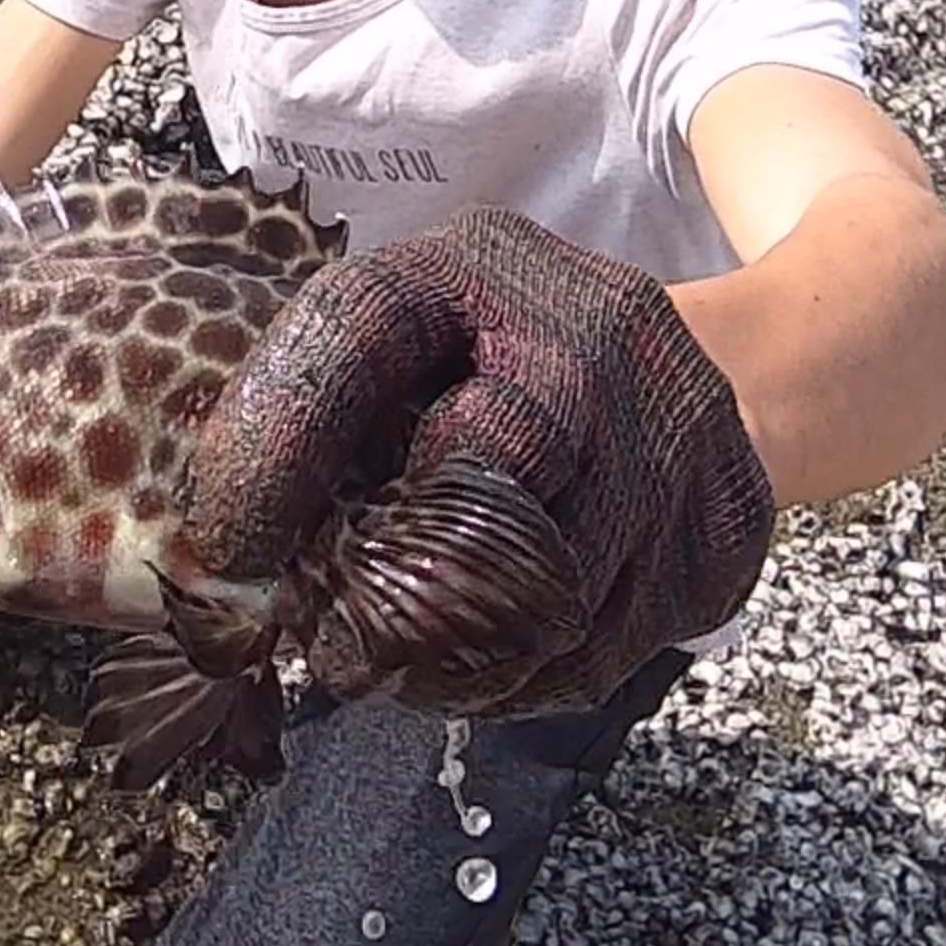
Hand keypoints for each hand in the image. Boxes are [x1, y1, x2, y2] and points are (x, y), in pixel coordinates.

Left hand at [167, 204, 776, 716]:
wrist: (718, 372)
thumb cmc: (509, 362)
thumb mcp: (402, 337)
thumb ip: (315, 407)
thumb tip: (224, 554)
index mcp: (479, 265)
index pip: (356, 333)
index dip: (276, 445)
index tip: (228, 547)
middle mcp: (594, 331)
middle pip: (466, 505)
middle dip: (380, 599)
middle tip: (330, 646)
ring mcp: (675, 435)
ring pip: (534, 608)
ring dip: (445, 660)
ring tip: (401, 663)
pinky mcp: (721, 535)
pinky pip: (595, 656)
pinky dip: (521, 680)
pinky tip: (491, 657)